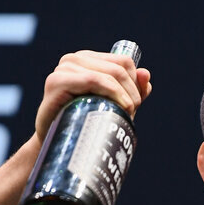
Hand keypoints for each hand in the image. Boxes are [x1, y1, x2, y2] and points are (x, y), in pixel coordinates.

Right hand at [35, 50, 152, 140]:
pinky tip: (120, 107)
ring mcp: (63, 68)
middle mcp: (73, 59)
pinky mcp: (56, 81)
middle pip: (119, 68)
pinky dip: (112, 93)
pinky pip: (93, 79)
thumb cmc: (85, 124)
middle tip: (132, 112)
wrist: (58, 145)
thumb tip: (146, 73)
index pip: (123, 61)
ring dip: (124, 95)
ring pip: (109, 75)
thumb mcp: (114, 105)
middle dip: (132, 91)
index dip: (135, 81)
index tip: (137, 103)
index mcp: (87, 59)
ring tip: (127, 114)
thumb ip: (132, 89)